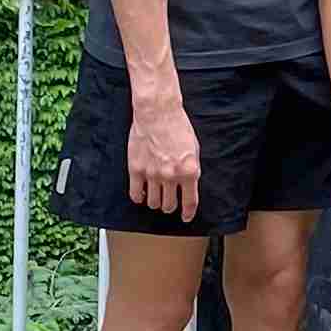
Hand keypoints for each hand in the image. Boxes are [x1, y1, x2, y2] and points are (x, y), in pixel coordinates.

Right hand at [124, 91, 201, 221]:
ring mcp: (152, 174)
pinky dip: (139, 197)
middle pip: (169, 205)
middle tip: (169, 203)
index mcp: (189, 171)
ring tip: (156, 196)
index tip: (186, 217)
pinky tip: (141, 194)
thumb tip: (190, 184)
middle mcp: (171, 176)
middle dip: (170, 206)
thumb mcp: (194, 149)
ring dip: (156, 202)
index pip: (190, 202)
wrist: (157, 113)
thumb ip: (192, 169)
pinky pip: (135, 194)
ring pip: (153, 202)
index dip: (188, 213)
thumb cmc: (177, 127)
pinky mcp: (136, 170)